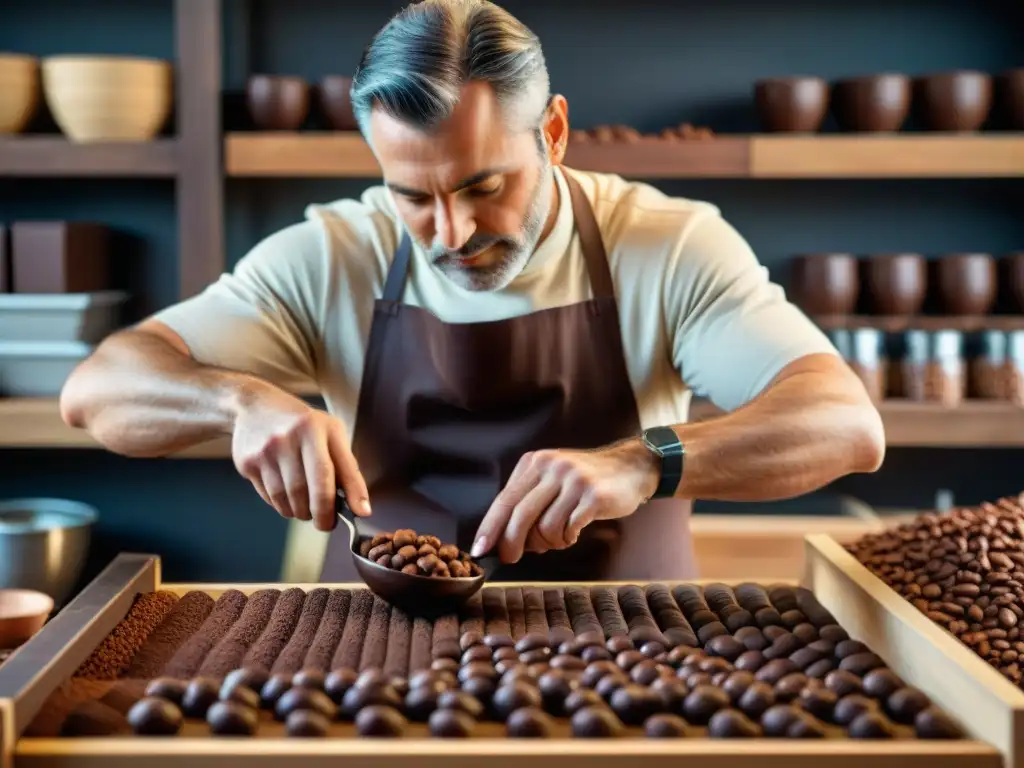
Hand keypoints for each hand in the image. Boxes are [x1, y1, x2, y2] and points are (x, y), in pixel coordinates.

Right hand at [231, 385, 370, 531]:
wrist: (255, 407)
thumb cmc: (304, 424)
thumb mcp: (331, 433)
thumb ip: (346, 467)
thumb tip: (361, 508)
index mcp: (314, 428)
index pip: (329, 470)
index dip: (347, 495)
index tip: (360, 514)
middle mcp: (287, 439)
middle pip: (305, 491)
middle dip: (320, 514)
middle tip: (326, 522)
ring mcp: (265, 452)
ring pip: (286, 500)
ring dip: (300, 512)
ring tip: (306, 508)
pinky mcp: (248, 463)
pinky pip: (269, 498)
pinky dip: (282, 505)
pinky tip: (288, 495)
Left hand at [472, 440, 658, 562]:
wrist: (631, 467)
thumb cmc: (586, 480)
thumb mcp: (552, 479)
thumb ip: (529, 502)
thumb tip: (504, 539)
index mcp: (535, 463)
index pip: (504, 500)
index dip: (489, 528)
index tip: (479, 550)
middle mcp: (551, 468)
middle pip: (519, 515)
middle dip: (511, 543)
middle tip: (511, 559)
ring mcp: (573, 480)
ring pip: (544, 527)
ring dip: (549, 543)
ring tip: (560, 538)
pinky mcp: (593, 496)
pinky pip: (568, 529)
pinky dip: (567, 539)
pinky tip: (574, 533)